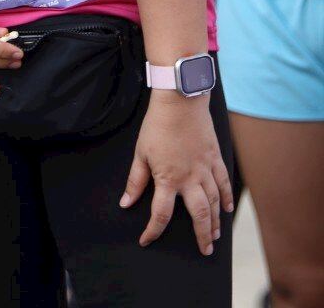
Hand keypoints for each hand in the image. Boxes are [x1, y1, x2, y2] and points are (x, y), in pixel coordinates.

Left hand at [120, 93, 232, 254]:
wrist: (180, 103)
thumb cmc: (157, 126)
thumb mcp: (141, 153)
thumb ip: (135, 181)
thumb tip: (126, 202)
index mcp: (168, 179)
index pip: (161, 214)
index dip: (153, 230)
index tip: (147, 240)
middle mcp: (190, 179)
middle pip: (198, 215)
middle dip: (201, 236)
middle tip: (204, 250)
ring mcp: (205, 170)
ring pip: (213, 203)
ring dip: (215, 221)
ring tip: (214, 236)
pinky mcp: (215, 159)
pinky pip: (224, 183)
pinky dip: (226, 198)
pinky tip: (226, 209)